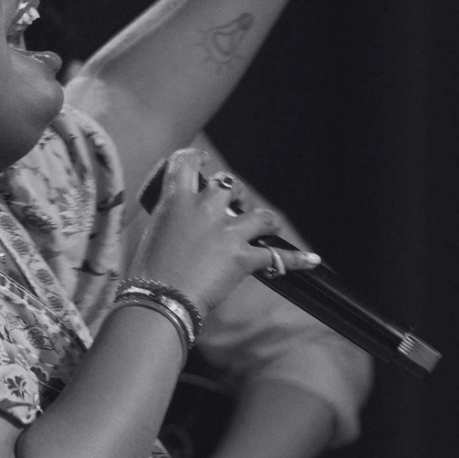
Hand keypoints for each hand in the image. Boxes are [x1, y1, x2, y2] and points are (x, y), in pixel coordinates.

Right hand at [129, 149, 320, 313]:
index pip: (187, 163)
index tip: (203, 161)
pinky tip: (311, 260)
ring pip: (261, 215)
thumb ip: (168, 221)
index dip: (197, 158)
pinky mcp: (243, 257)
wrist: (161, 299)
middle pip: (228, 185)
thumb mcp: (150, 235)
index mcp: (176, 200)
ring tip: (267, 224)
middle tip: (232, 205)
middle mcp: (205, 209)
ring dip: (265, 219)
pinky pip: (277, 256)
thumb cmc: (147, 273)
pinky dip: (296, 260)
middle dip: (233, 193)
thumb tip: (175, 223)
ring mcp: (227, 232)